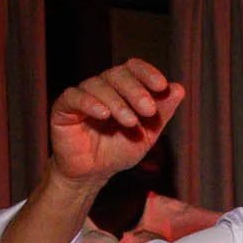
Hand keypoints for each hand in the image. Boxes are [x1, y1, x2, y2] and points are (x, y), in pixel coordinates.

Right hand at [49, 59, 184, 185]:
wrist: (93, 173)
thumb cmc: (119, 151)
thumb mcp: (147, 134)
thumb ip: (162, 112)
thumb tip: (178, 88)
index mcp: (122, 88)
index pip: (133, 69)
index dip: (147, 73)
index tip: (162, 86)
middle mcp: (101, 87)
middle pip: (117, 75)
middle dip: (135, 90)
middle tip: (149, 109)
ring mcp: (81, 95)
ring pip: (97, 85)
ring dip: (117, 102)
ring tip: (130, 122)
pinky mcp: (63, 108)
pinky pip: (74, 97)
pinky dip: (89, 103)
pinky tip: (104, 114)